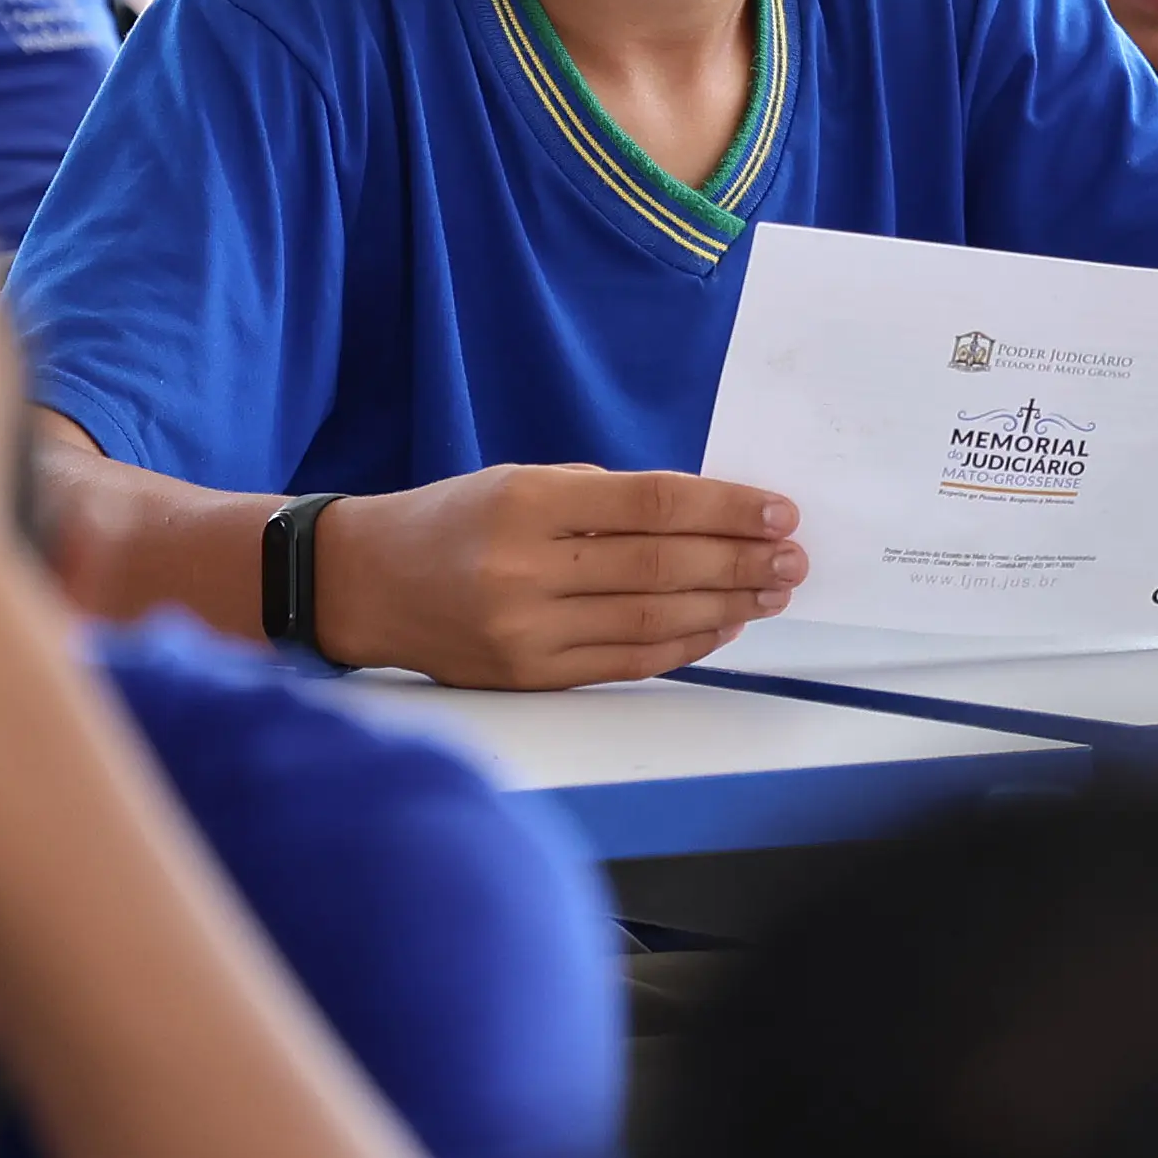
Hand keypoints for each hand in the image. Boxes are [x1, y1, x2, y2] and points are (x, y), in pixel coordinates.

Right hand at [313, 464, 804, 688]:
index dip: (724, 509)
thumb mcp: (519, 481)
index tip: (778, 512)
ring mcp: (526, 631)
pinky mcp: (529, 677)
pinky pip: (626, 661)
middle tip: (792, 558)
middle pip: (660, 567)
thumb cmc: (451, 520)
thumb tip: (704, 517)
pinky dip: (682, 644)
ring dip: (725, 606)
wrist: (364, 584)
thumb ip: (603, 499)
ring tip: (771, 592)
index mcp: (526, 503)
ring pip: (650, 620)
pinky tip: (720, 625)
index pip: (650, 505)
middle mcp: (525, 569)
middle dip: (739, 561)